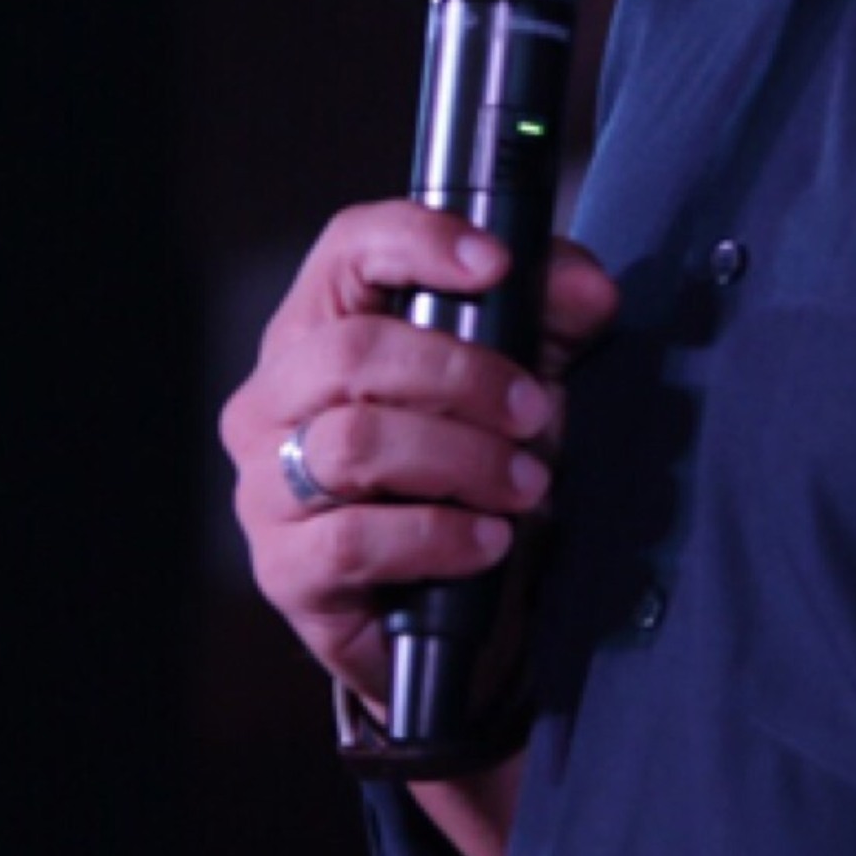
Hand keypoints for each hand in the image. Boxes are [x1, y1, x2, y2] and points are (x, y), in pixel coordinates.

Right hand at [218, 202, 621, 710]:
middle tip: (533, 410)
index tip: (498, 265)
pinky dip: (438, 537)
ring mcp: (266, 485)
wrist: (465, 613)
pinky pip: (352, 540)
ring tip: (524, 485)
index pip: (347, 248)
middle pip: (351, 351)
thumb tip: (590, 292)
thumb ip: (554, 317)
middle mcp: (274, 397)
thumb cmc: (474, 472)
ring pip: (354, 444)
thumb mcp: (523, 377)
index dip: (420, 241)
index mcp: (320, 327)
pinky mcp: (285, 569)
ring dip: (461, 461)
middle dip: (463, 376)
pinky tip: (488, 542)